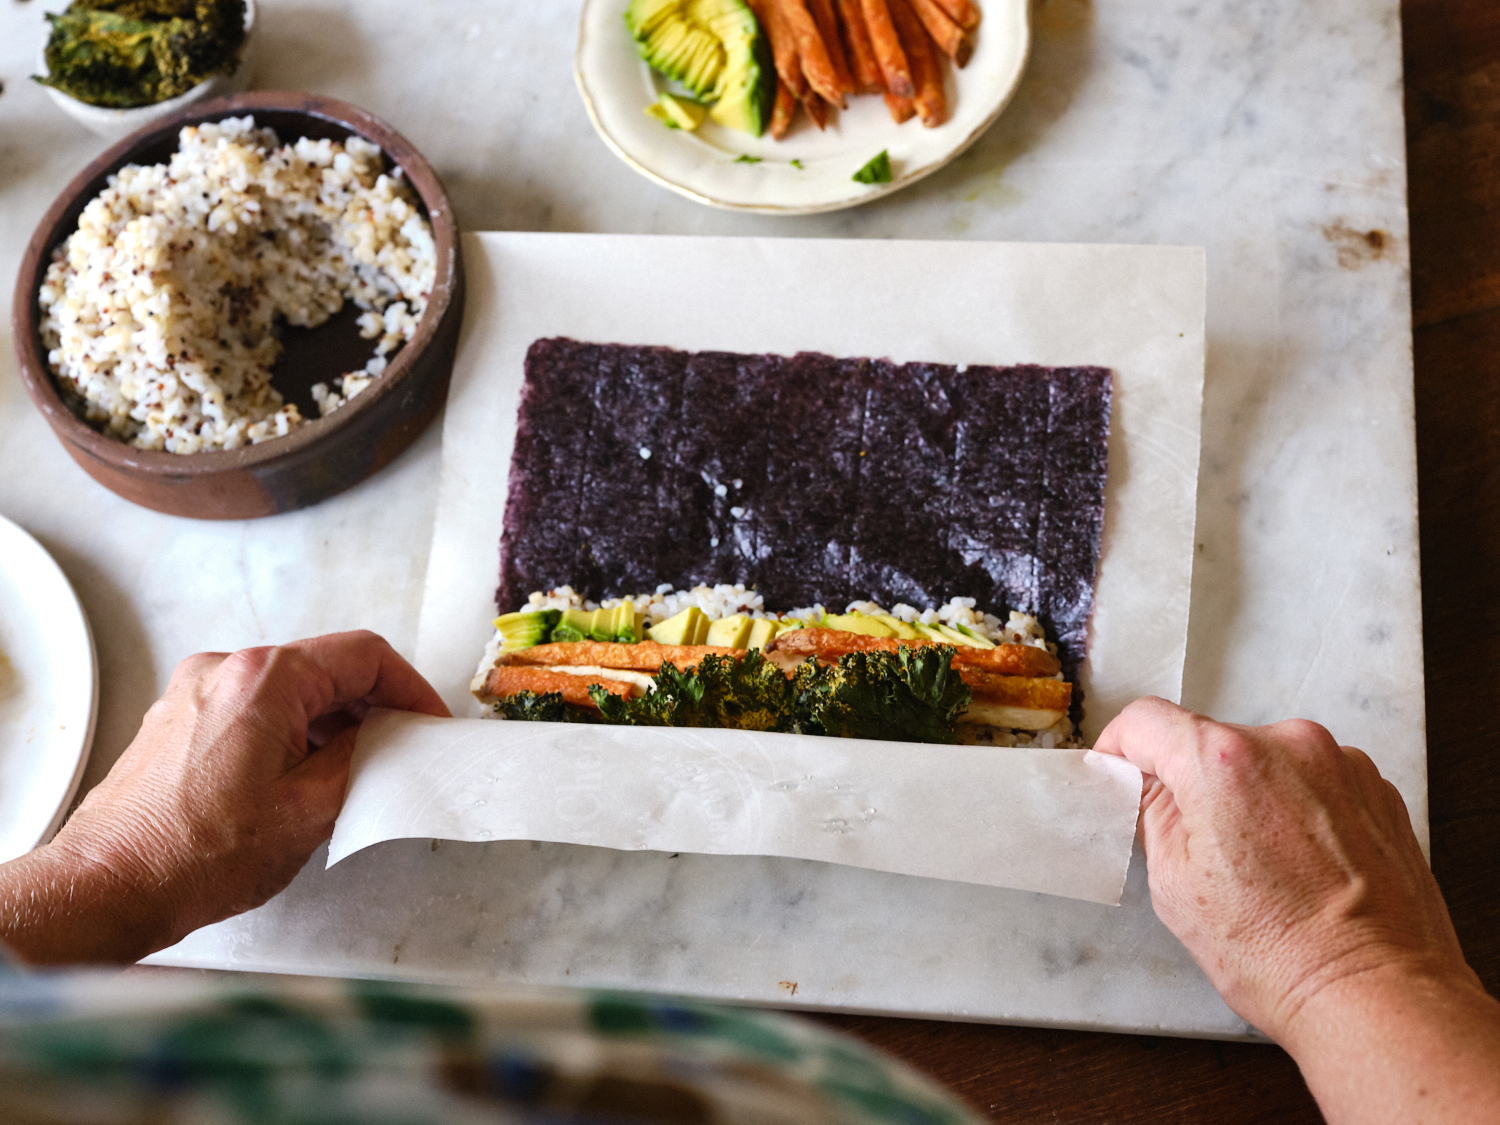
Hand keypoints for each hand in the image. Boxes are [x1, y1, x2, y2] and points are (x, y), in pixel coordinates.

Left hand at [0, 631, 448, 964]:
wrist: (106, 889)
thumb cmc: (195, 856)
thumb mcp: (311, 809)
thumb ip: (361, 759)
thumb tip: (386, 738)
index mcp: (264, 679)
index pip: (364, 656)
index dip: (410, 689)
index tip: (428, 725)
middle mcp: (224, 668)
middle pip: (325, 668)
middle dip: (371, 708)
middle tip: (400, 753)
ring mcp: (194, 691)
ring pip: (289, 689)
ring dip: (329, 723)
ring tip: (351, 776)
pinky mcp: (176, 718)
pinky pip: (251, 707)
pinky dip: (288, 732)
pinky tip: (299, 781)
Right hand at [1097, 698, 1499, 1123]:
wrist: (1377, 994)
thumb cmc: (1277, 952)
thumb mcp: (1175, 884)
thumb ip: (1152, 813)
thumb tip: (1146, 784)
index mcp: (1222, 761)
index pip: (1146, 720)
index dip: (1121, 746)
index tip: (1122, 771)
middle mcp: (1286, 744)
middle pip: (1211, 740)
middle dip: (1194, 782)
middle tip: (1196, 844)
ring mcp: (1341, 763)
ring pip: (1265, 761)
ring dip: (1250, 794)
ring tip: (1262, 864)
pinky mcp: (1377, 789)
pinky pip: (1314, 780)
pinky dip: (1298, 809)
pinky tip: (1302, 865)